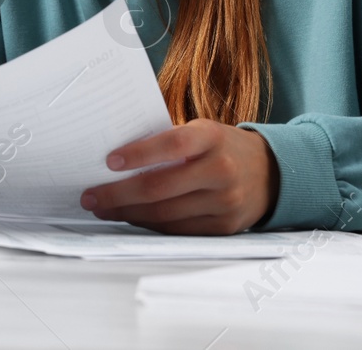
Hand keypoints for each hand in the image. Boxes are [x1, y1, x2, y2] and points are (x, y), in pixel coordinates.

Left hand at [79, 120, 278, 234]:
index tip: (108, 161)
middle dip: (118, 194)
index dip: (139, 154)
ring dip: (128, 213)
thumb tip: (116, 160)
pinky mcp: (224, 227)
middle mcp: (221, 170)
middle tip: (90, 196)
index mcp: (212, 137)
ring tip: (103, 208)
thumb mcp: (202, 132)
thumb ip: (168, 142)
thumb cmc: (221, 147)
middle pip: (160, 188)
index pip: (171, 145)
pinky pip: (178, 230)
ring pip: (165, 214)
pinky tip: (131, 217)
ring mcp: (224, 202)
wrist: (271, 173)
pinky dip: (150, 225)